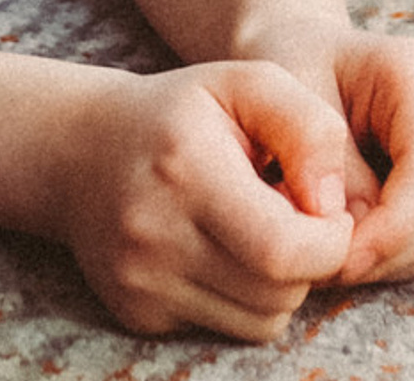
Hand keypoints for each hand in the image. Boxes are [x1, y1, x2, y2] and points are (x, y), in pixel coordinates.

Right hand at [54, 61, 355, 340]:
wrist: (78, 148)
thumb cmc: (181, 112)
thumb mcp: (245, 83)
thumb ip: (305, 125)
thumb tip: (335, 206)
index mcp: (186, 167)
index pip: (285, 250)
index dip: (329, 241)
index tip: (329, 213)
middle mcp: (155, 232)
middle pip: (279, 294)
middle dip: (307, 263)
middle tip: (293, 219)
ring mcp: (141, 281)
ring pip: (260, 322)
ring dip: (277, 286)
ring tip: (255, 233)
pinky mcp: (137, 313)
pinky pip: (225, 330)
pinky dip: (240, 300)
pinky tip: (219, 252)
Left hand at [273, 28, 413, 286]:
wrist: (307, 59)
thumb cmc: (293, 70)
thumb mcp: (286, 99)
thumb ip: (323, 163)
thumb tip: (355, 233)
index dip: (393, 228)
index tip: (338, 257)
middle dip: (385, 252)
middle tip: (321, 264)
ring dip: (388, 262)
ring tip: (328, 251)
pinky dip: (396, 259)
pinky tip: (352, 241)